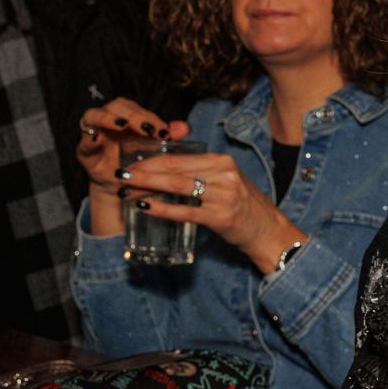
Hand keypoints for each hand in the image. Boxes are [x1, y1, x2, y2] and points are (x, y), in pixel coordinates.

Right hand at [75, 98, 189, 235]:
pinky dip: (89, 137)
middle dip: (133, 115)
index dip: (149, 116)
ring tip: (122, 125)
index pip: (136, 108)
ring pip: (94, 115)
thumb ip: (167, 137)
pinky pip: (83, 140)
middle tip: (148, 129)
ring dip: (108, 118)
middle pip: (116, 106)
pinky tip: (97, 137)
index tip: (164, 131)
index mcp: (127, 119)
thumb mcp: (156, 153)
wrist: (124, 190)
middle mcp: (109, 122)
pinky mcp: (84, 151)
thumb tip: (185, 127)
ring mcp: (94, 134)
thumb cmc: (140, 166)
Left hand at [120, 152, 304, 274]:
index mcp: (222, 161)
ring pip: (177, 188)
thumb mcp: (225, 181)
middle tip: (120, 176)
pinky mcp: (221, 216)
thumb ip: (200, 173)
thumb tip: (163, 171)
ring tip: (126, 191)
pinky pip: (186, 211)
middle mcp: (224, 173)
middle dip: (143, 173)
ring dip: (148, 188)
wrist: (267, 230)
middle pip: (175, 170)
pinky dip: (163, 209)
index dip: (151, 161)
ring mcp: (224, 195)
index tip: (130, 165)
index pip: (178, 158)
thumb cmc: (242, 206)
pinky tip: (146, 207)